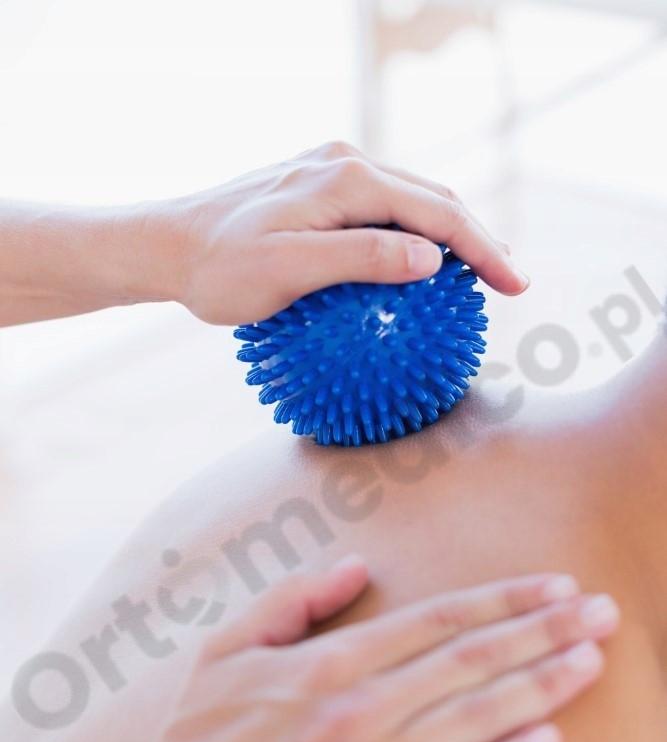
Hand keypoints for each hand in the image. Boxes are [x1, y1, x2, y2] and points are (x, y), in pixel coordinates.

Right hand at [117, 556, 617, 741]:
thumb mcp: (225, 651)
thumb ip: (293, 601)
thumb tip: (359, 567)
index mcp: (324, 666)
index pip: (436, 621)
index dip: (504, 601)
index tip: (556, 588)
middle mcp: (354, 715)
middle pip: (470, 663)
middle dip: (544, 633)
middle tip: (602, 614)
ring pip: (473, 722)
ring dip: (540, 688)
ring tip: (592, 664)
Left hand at [160, 141, 529, 325]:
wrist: (167, 246)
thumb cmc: (220, 270)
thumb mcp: (289, 272)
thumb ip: (361, 259)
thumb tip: (430, 258)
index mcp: (347, 179)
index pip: (436, 211)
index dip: (482, 248)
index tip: (514, 284)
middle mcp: (345, 163)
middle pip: (433, 196)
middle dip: (476, 237)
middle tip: (507, 282)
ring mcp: (330, 172)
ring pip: (410, 199)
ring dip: (447, 234)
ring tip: (474, 275)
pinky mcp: (316, 189)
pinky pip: (380, 210)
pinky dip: (411, 234)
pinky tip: (416, 266)